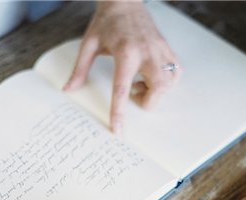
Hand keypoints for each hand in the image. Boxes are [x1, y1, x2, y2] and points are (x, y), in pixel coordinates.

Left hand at [64, 1, 179, 133]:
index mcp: (125, 52)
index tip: (118, 130)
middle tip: (134, 92)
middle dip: (147, 100)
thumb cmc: (106, 22)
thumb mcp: (88, 44)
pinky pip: (176, 73)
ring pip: (169, 83)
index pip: (122, 89)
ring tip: (141, 82)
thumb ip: (79, 69)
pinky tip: (152, 76)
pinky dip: (166, 82)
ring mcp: (161, 49)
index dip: (119, 112)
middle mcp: (147, 51)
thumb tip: (68, 89)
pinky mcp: (168, 48)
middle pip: (158, 88)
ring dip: (156, 91)